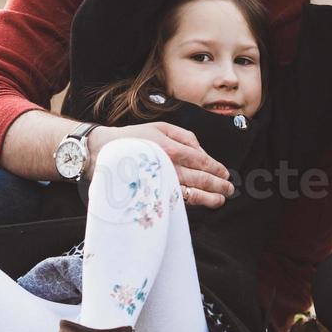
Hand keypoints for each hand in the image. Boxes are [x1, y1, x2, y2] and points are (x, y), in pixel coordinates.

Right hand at [86, 122, 234, 206]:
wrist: (101, 154)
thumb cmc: (133, 139)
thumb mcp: (160, 128)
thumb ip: (185, 137)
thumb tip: (203, 153)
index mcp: (170, 148)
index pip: (201, 161)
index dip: (216, 168)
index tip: (225, 174)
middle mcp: (167, 166)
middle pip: (200, 178)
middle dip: (218, 184)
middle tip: (230, 189)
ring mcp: (160, 182)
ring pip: (191, 192)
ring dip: (210, 197)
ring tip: (221, 199)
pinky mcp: (152, 194)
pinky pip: (176, 200)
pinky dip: (192, 203)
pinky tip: (202, 203)